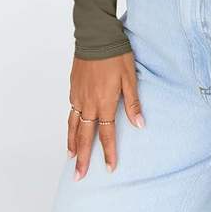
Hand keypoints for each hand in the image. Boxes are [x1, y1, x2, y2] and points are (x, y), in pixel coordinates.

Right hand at [67, 52, 143, 178]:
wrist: (96, 36)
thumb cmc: (116, 54)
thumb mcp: (130, 78)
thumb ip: (133, 103)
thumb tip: (140, 125)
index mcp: (105, 102)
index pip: (107, 134)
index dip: (108, 152)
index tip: (109, 168)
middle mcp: (88, 103)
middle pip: (85, 136)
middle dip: (82, 158)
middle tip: (79, 176)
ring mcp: (78, 95)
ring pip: (73, 126)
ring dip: (72, 143)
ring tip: (71, 158)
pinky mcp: (73, 87)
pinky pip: (71, 112)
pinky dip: (70, 125)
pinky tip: (72, 129)